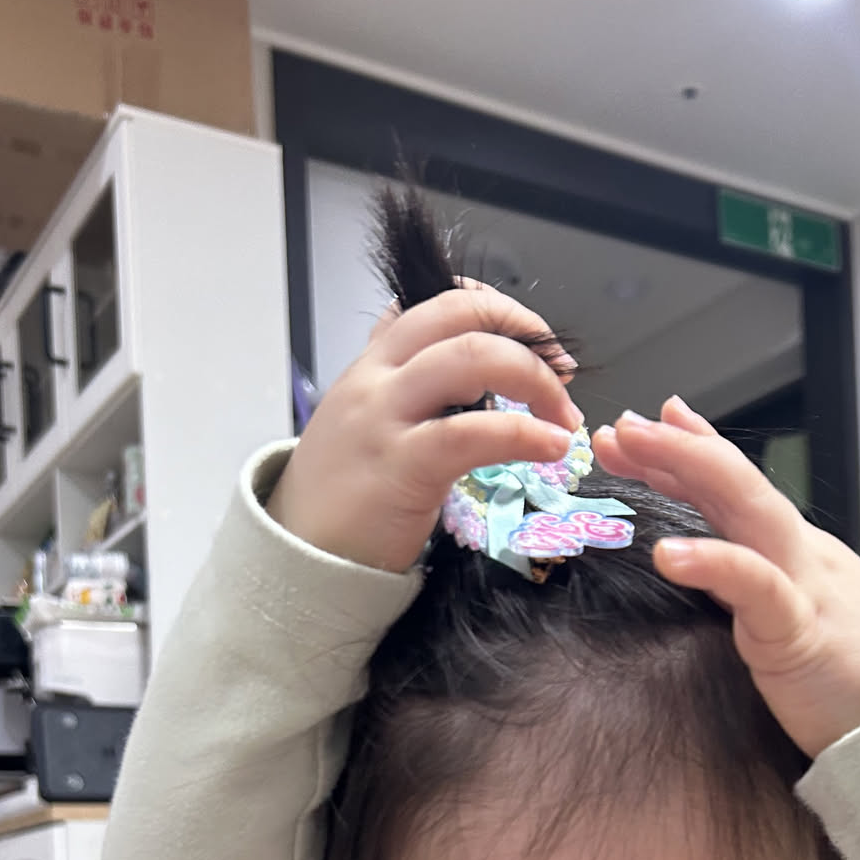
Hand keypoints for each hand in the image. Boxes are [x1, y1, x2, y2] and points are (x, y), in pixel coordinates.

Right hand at [266, 286, 582, 568]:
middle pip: (461, 316)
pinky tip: (550, 447)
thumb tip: (477, 390)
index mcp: (371, 365)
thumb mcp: (366, 428)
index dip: (495, 308)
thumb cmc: (342, 503)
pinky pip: (473, 432)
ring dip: (536, 379)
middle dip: (527, 335)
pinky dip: (524, 433)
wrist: (297, 558)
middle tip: (562, 374)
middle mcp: (376, 378)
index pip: (435, 302)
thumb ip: (410, 399)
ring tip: (563, 417)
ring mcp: (385, 417)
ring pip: (472, 358)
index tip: (532, 338)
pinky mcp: (401, 466)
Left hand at [594, 397, 859, 755]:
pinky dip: (713, 563)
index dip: (688, 454)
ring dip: (687, 469)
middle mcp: (801, 556)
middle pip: (736, 482)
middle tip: (619, 426)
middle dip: (674, 446)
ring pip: (748, 509)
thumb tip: (702, 563)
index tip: (641, 427)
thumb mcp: (792, 620)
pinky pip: (758, 589)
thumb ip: (750, 587)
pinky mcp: (803, 634)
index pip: (736, 490)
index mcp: (796, 555)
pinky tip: (668, 552)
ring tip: (632, 449)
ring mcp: (805, 586)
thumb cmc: (856, 683)